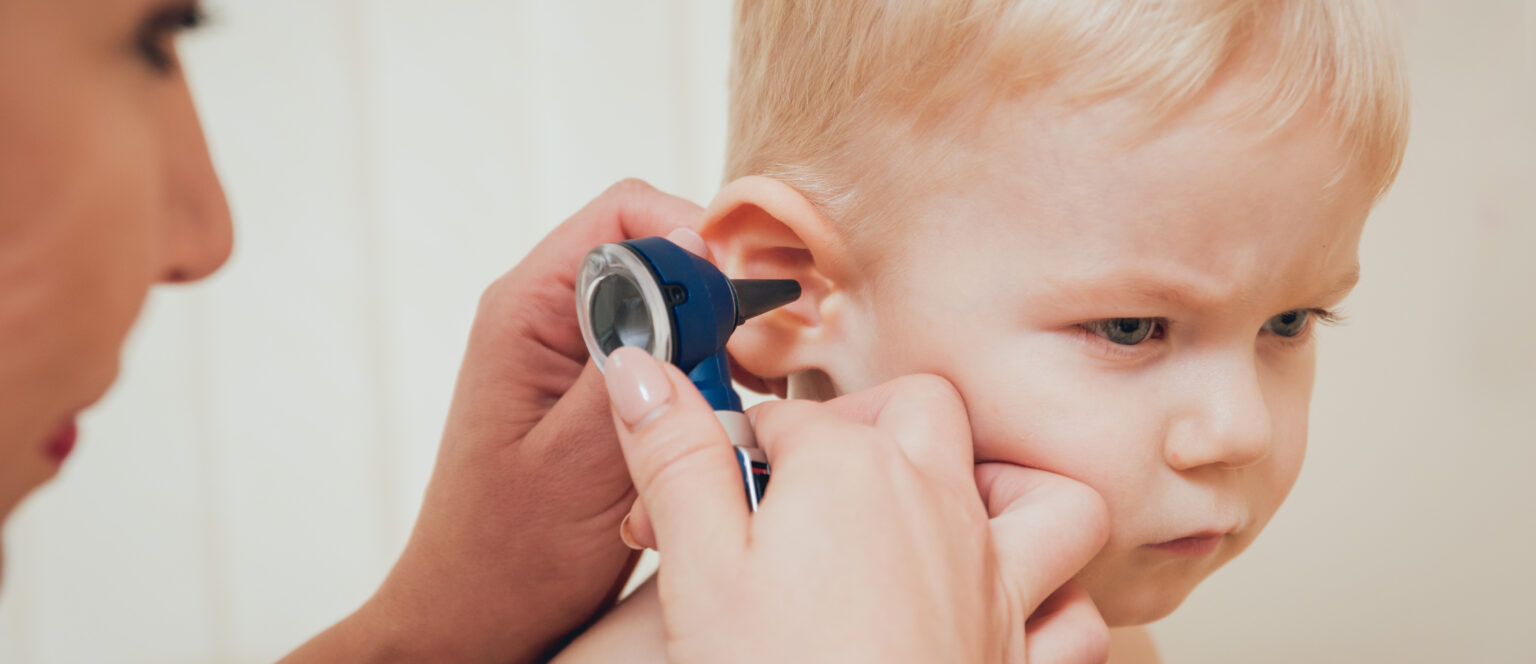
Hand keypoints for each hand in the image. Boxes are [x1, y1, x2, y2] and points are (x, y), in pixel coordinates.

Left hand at [285, 180, 709, 662]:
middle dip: (714, 300)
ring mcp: (574, 353)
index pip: (624, 214)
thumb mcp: (577, 458)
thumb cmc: (510, 554)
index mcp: (526, 310)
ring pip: (671, 308)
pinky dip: (701, 384)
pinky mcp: (597, 390)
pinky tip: (714, 429)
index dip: (693, 239)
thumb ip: (633, 361)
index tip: (738, 298)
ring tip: (736, 403)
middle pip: (656, 254)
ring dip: (713, 349)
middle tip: (752, 363)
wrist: (478, 617)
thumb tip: (689, 270)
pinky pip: (665, 356)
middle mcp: (548, 317)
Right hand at [603, 347, 1110, 663]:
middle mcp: (938, 508)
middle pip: (920, 409)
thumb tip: (638, 369)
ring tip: (936, 513)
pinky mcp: (1019, 657)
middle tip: (803, 479)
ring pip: (1041, 497)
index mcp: (852, 471)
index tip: (691, 489)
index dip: (726, 448)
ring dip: (1001, 492)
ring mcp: (993, 581)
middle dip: (864, 423)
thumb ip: (675, 457)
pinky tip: (999, 609)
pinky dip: (1051, 603)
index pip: (783, 416)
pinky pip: (1074, 615)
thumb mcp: (696, 564)